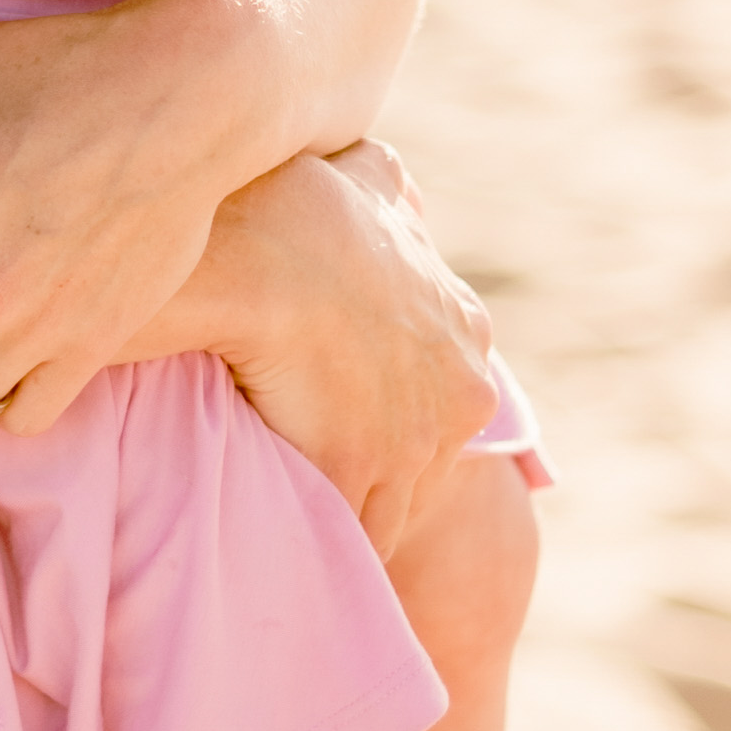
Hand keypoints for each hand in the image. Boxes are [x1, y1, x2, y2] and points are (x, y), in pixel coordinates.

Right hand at [186, 137, 501, 558]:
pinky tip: (286, 553)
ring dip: (353, 523)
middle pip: (425, 466)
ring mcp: (416, 440)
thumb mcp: (372, 177)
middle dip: (383, 480)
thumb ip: (391, 188)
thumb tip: (397, 185)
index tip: (352, 431)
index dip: (393, 424)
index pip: (440, 406)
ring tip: (308, 541)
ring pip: (390, 509)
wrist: (265, 246)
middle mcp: (459, 393)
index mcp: (465, 332)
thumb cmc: (305, 203)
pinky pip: (347, 534)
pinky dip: (320, 547)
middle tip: (327, 489)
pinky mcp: (360, 473)